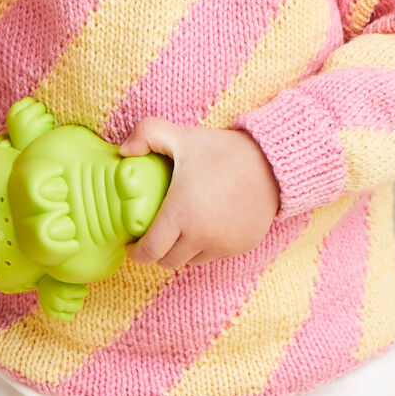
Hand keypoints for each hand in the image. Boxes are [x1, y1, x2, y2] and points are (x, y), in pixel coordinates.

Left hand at [118, 120, 279, 268]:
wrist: (271, 162)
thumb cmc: (222, 150)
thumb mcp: (181, 136)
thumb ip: (146, 134)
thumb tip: (123, 152)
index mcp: (180, 215)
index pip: (149, 252)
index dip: (136, 252)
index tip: (133, 242)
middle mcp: (201, 237)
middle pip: (167, 261)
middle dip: (156, 252)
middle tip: (154, 234)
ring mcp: (222, 245)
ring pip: (191, 261)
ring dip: (181, 251)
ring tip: (179, 230)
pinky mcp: (240, 246)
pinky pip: (214, 255)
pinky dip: (204, 247)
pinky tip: (204, 227)